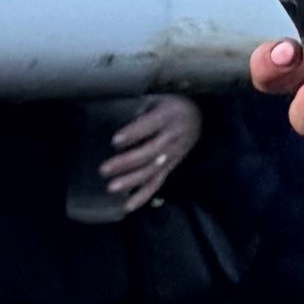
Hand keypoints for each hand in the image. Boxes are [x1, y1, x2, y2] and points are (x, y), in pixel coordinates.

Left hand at [100, 94, 203, 209]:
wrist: (199, 116)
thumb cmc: (170, 103)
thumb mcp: (158, 96)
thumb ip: (138, 106)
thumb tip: (108, 115)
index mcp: (168, 115)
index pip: (150, 125)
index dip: (133, 133)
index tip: (114, 141)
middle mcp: (172, 137)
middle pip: (150, 152)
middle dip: (126, 162)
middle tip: (104, 170)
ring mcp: (172, 155)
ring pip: (152, 170)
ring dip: (131, 181)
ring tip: (111, 188)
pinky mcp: (170, 167)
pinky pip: (157, 183)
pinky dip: (142, 196)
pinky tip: (126, 206)